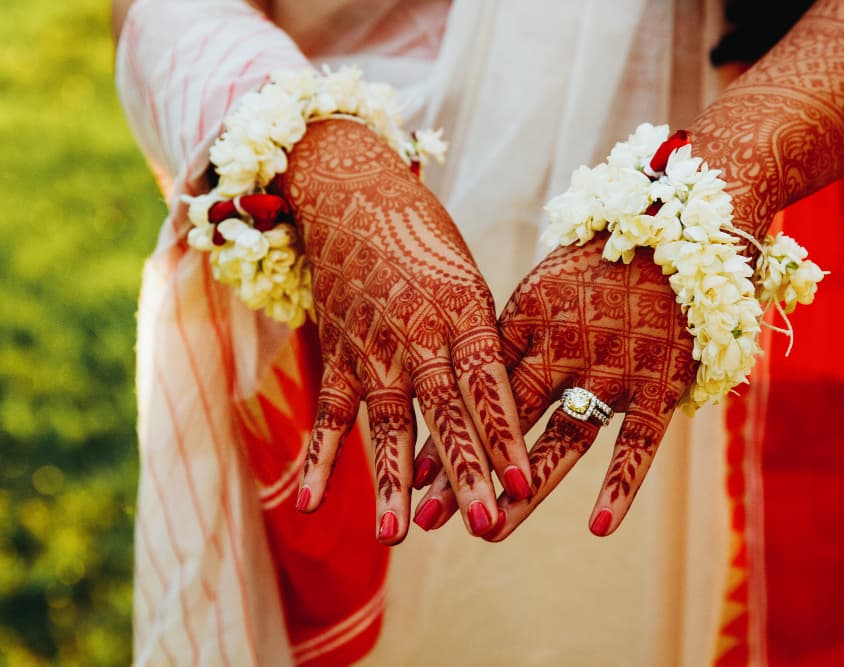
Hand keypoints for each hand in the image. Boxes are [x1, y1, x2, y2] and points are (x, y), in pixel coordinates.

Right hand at [275, 119, 529, 541]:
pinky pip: (329, 414)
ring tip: (399, 534)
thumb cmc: (426, 240)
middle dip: (467, 472)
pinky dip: (318, 459)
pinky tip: (311, 504)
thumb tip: (509, 407)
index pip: (488, 384)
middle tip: (487, 524)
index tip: (525, 481)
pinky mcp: (338, 356)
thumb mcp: (470, 279)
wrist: (354, 197)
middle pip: (445, 414)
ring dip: (394, 480)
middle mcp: (418, 334)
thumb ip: (484, 342)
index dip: (505, 435)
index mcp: (463, 312)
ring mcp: (373, 348)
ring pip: (387, 422)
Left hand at [413, 235, 696, 537]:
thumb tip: (466, 380)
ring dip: (525, 491)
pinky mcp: (658, 385)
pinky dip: (620, 486)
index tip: (412, 477)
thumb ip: (512, 337)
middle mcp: (562, 349)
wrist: (678, 229)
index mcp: (527, 323)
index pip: (475, 391)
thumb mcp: (543, 289)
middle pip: (506, 422)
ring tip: (491, 532)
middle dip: (466, 471)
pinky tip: (598, 527)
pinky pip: (637, 443)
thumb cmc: (599, 263)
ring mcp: (611, 369)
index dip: (445, 433)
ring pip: (562, 441)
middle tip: (428, 519)